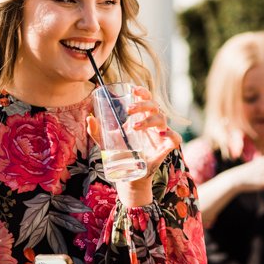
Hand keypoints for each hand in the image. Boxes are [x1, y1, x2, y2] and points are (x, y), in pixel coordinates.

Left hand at [86, 86, 181, 205]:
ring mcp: (160, 134)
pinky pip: (175, 137)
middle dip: (142, 104)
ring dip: (149, 120)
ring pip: (162, 118)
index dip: (142, 91)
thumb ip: (95, 130)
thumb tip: (89, 118)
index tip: (133, 89)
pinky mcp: (166, 146)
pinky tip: (161, 134)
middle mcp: (152, 122)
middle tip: (128, 109)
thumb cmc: (119, 153)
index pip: (146, 98)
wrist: (128, 174)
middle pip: (153, 105)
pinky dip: (171, 134)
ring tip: (134, 126)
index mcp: (140, 116)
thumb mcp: (104, 141)